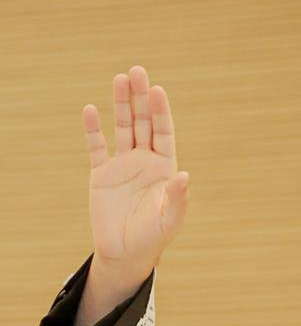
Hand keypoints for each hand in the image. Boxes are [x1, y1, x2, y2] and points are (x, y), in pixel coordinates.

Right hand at [82, 65, 188, 280]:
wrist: (126, 254)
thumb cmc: (153, 237)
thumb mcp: (169, 218)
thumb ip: (177, 197)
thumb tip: (184, 176)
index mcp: (164, 168)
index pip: (163, 132)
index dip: (160, 112)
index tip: (157, 91)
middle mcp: (144, 161)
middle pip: (143, 122)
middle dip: (140, 98)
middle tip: (137, 71)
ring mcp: (122, 165)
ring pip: (122, 128)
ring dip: (121, 104)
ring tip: (119, 79)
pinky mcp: (101, 174)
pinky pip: (97, 147)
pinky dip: (93, 129)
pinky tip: (91, 110)